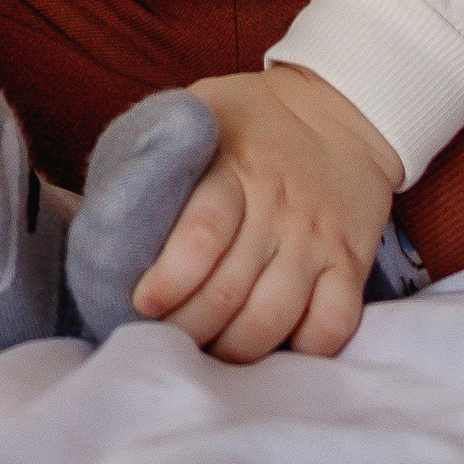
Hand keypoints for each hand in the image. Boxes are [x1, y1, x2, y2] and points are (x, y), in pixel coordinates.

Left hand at [128, 65, 400, 362]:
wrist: (339, 111)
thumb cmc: (252, 119)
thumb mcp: (201, 109)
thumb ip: (162, 152)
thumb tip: (112, 211)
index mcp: (234, 168)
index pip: (202, 233)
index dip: (170, 278)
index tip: (144, 303)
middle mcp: (277, 207)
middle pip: (230, 289)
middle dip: (189, 327)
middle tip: (164, 341)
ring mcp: (317, 239)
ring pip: (274, 317)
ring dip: (234, 349)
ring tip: (207, 353)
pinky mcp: (351, 264)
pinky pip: (333, 325)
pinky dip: (302, 350)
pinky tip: (274, 348)